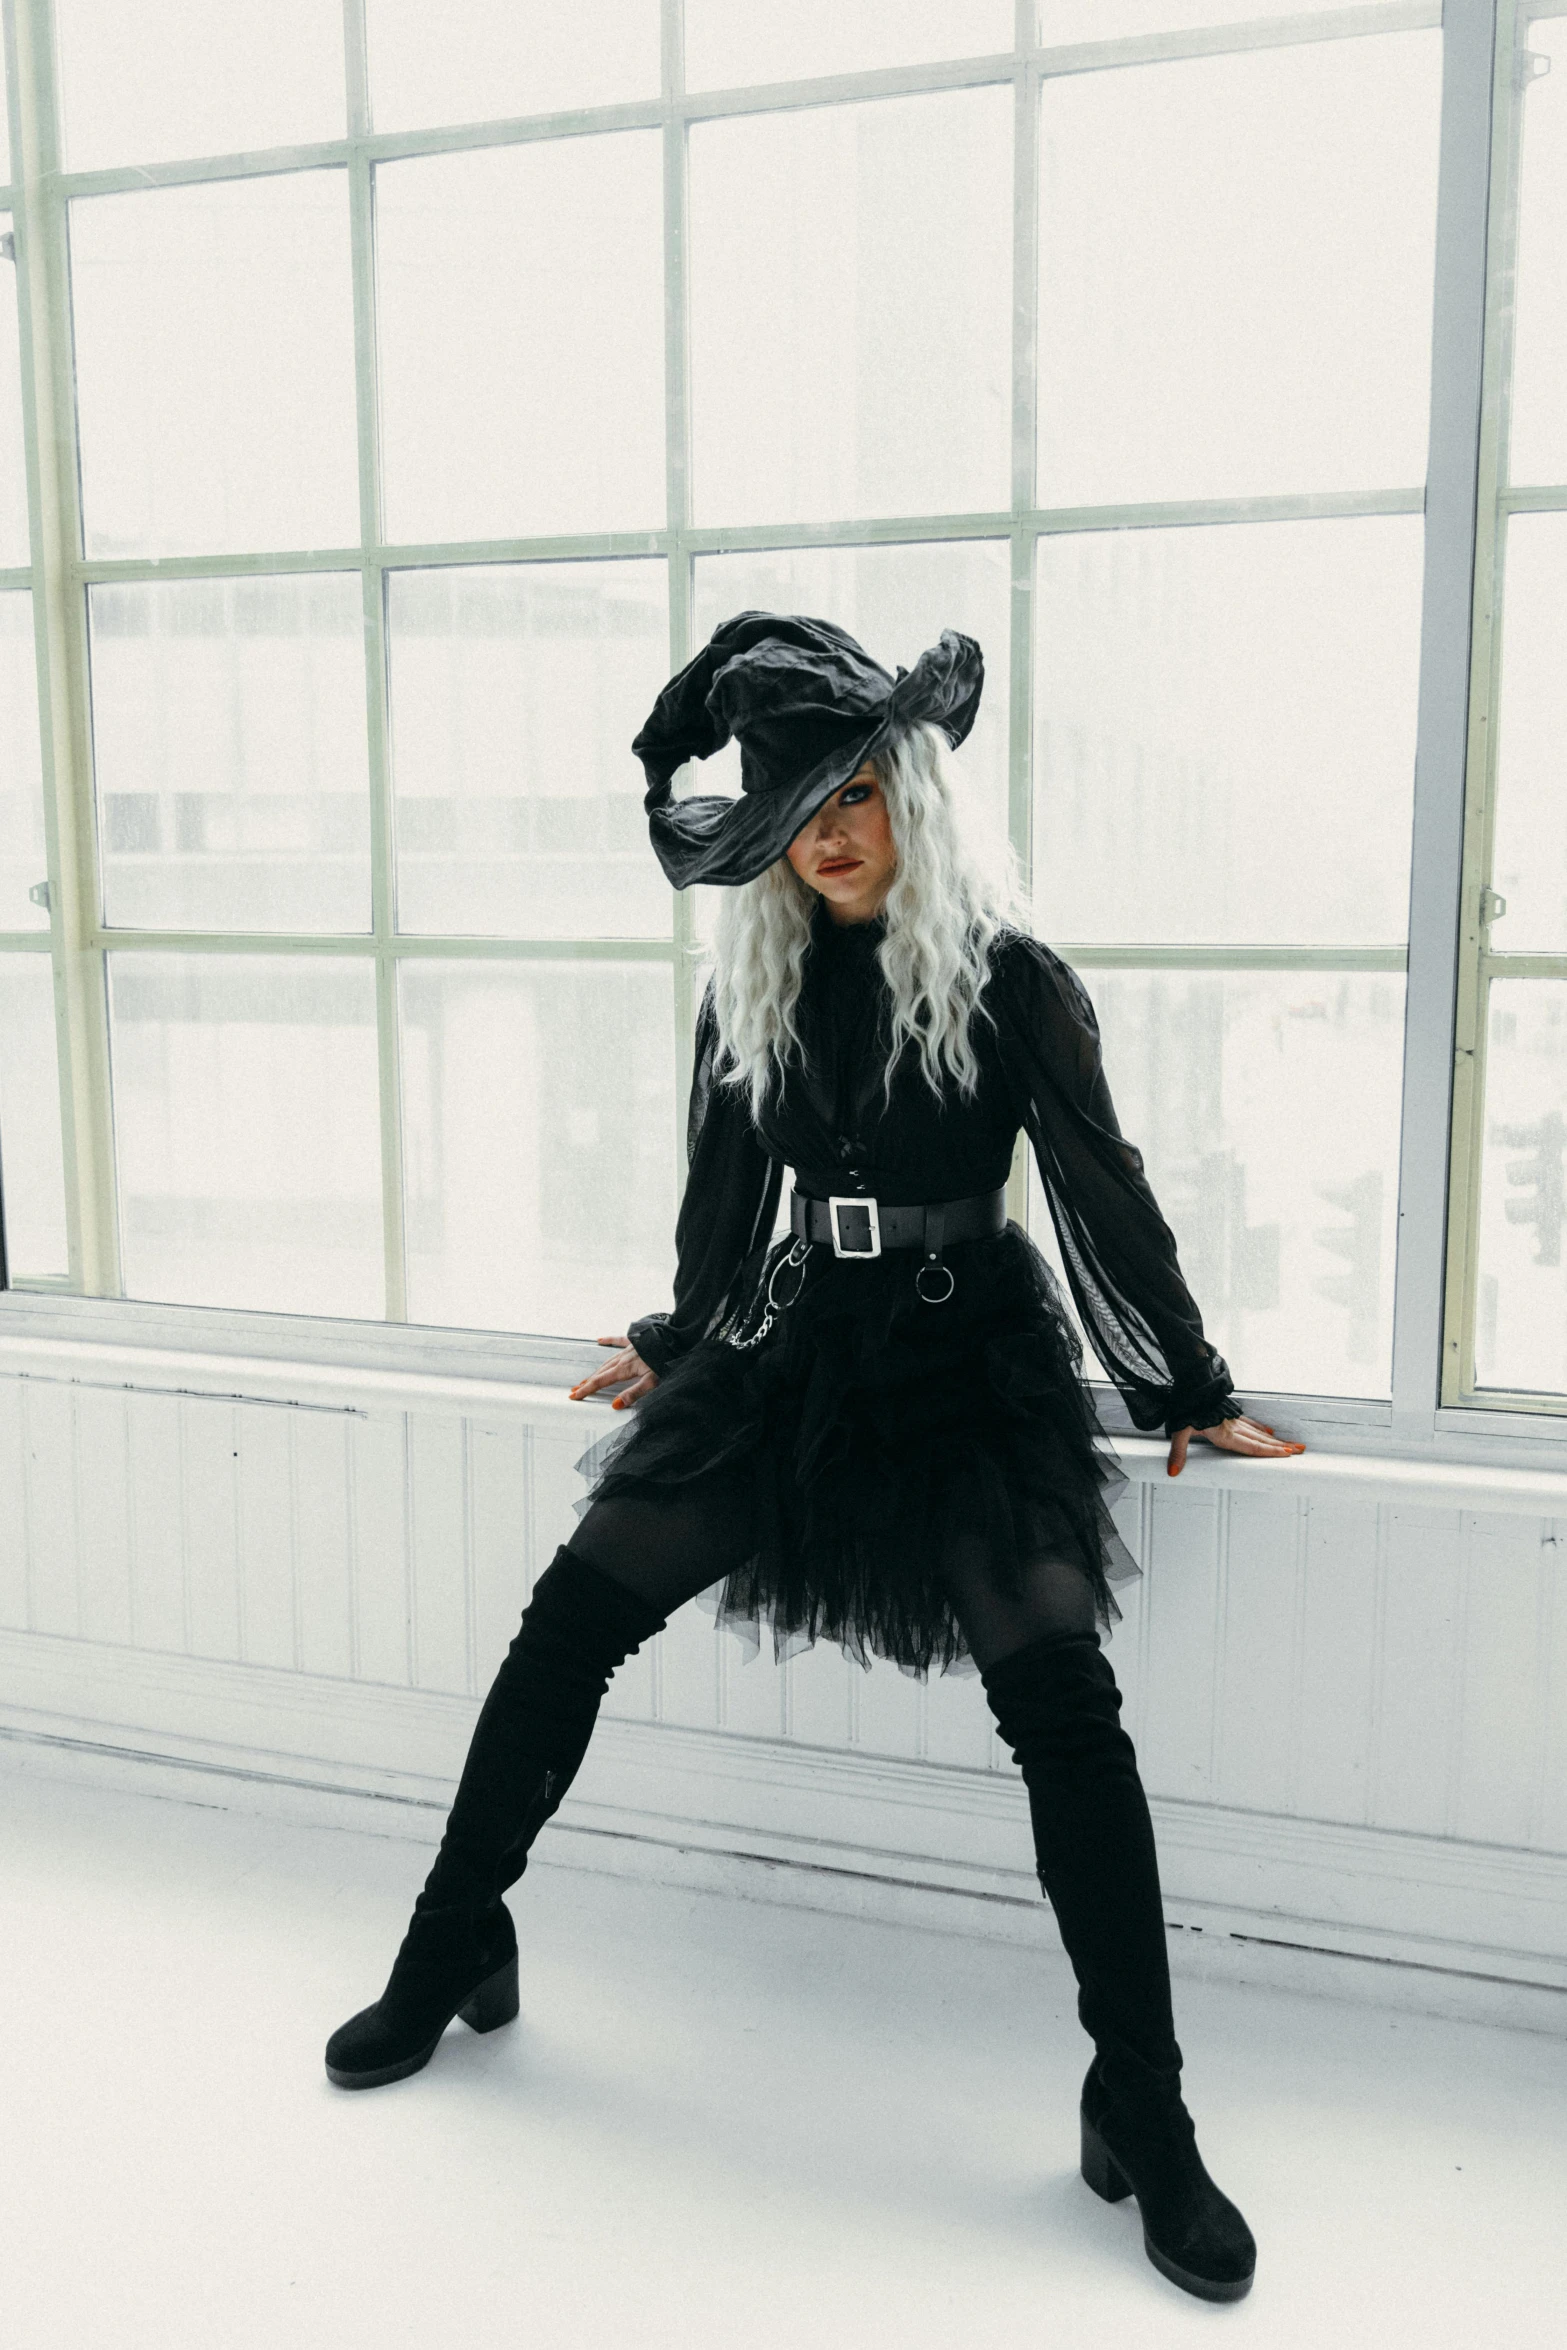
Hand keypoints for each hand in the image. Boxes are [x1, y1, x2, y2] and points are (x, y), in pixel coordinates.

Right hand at [567, 1336, 658, 1411]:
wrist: (676, 1340)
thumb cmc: (665, 1361)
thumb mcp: (651, 1383)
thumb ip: (633, 1394)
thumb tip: (615, 1405)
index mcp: (625, 1369)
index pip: (601, 1382)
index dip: (587, 1390)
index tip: (575, 1395)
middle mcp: (623, 1358)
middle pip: (601, 1372)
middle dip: (588, 1382)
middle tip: (576, 1390)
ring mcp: (628, 1349)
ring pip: (607, 1360)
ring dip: (596, 1370)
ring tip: (587, 1378)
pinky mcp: (635, 1341)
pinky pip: (618, 1340)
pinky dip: (608, 1341)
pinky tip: (600, 1340)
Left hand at [1166, 1414, 1305, 1476]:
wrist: (1188, 1385)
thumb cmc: (1185, 1408)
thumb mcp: (1179, 1431)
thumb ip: (1178, 1452)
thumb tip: (1172, 1472)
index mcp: (1224, 1434)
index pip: (1252, 1446)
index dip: (1270, 1451)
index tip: (1288, 1454)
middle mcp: (1233, 1427)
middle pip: (1261, 1439)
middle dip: (1281, 1446)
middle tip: (1300, 1450)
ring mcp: (1232, 1419)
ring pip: (1258, 1431)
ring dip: (1275, 1439)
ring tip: (1291, 1444)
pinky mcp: (1229, 1413)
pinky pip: (1250, 1422)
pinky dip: (1260, 1428)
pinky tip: (1267, 1430)